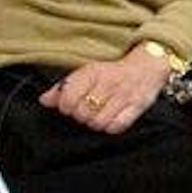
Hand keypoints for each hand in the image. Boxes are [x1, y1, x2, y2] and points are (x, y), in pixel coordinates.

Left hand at [39, 50, 168, 134]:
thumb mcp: (87, 72)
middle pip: (82, 113)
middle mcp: (107, 83)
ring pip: (97, 122)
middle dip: (80, 116)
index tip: (70, 105)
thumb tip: (44, 100)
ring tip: (97, 115)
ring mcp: (123, 96)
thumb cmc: (114, 72)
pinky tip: (110, 119)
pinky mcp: (136, 107)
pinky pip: (116, 127)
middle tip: (86, 111)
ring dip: (94, 123)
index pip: (68, 99)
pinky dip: (110, 127)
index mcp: (92, 73)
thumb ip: (64, 87)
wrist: (147, 66)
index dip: (65, 107)